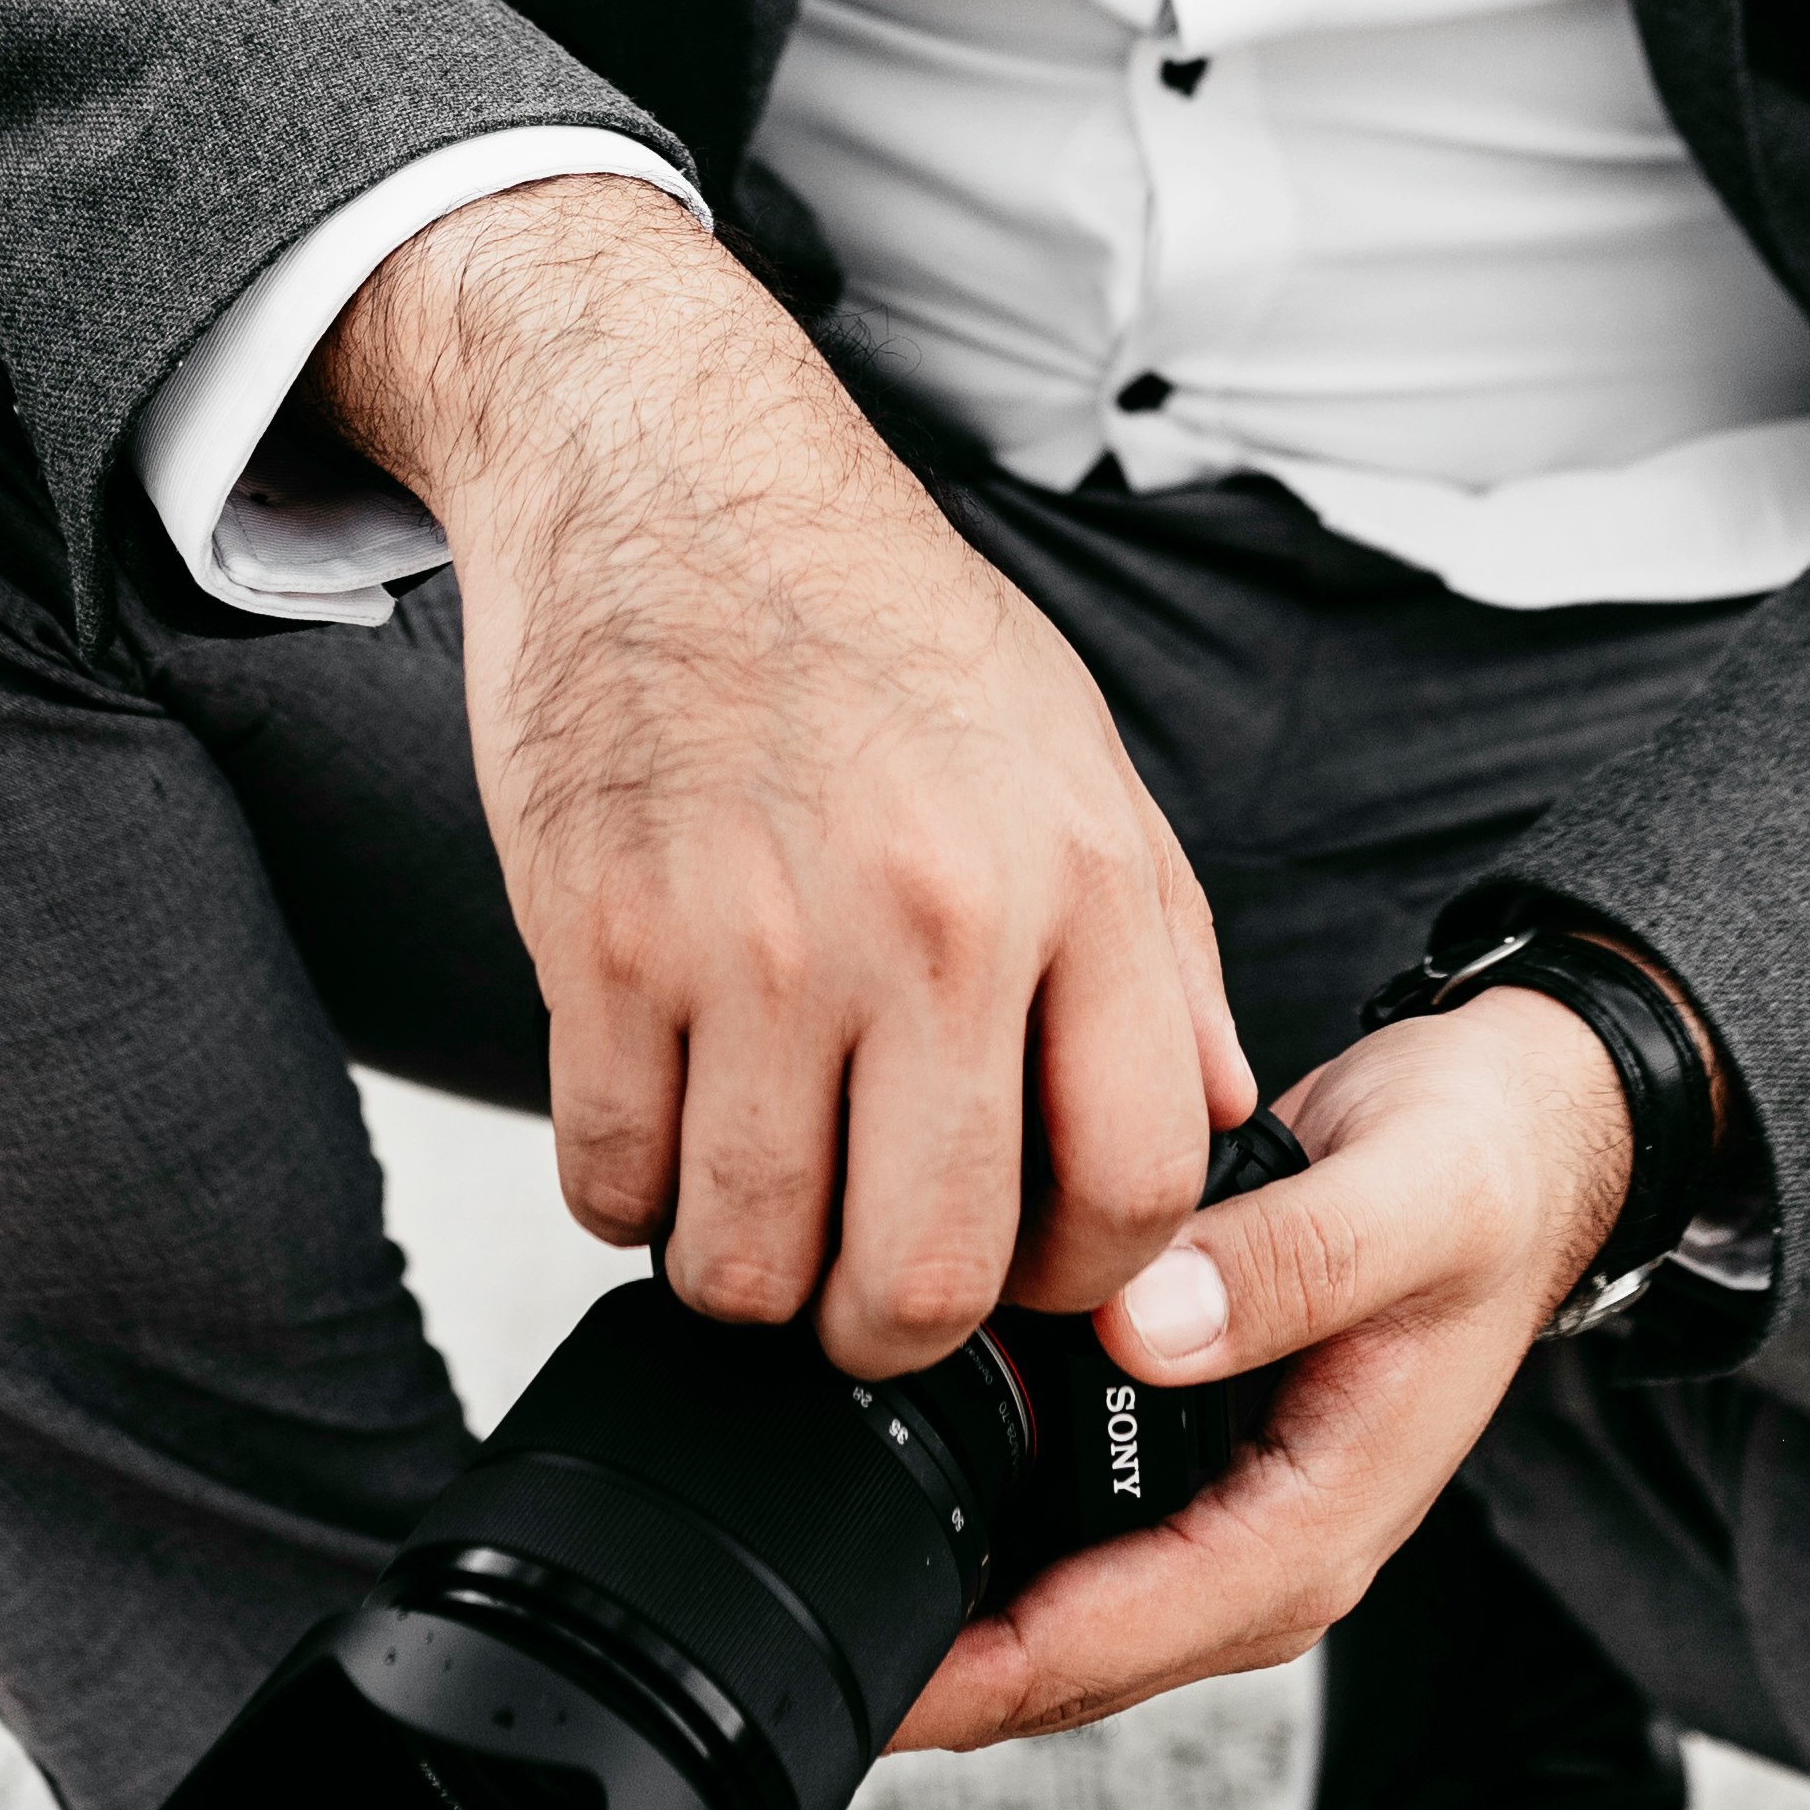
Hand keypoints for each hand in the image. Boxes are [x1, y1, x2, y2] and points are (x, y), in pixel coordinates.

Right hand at [315, 179, 1252, 1374]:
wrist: (672, 474)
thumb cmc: (876, 615)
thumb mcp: (1074, 754)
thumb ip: (1155, 951)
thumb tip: (1204, 1121)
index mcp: (1075, 879)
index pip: (1137, 1187)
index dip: (1084, 1280)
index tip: (1028, 1270)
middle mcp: (932, 921)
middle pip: (930, 1277)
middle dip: (895, 1335)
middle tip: (866, 1296)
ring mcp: (759, 942)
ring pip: (749, 1261)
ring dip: (748, 1278)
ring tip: (754, 1205)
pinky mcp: (606, 943)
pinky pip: (608, 1180)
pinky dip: (626, 1197)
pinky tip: (657, 1121)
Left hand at [885, 985, 1634, 1753]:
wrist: (1517, 1141)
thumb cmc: (1482, 1175)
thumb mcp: (1410, 1202)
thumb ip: (1286, 1267)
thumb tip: (1144, 1328)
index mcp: (1313, 1531)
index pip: (1108, 1648)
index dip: (969, 1674)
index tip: (857, 1660)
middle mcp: (1259, 1551)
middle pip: (1057, 1659)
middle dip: (927, 1655)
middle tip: (782, 1602)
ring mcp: (1220, 1516)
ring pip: (1049, 1606)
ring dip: (944, 1585)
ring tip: (809, 1530)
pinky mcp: (1188, 1462)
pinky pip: (1062, 1532)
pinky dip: (981, 1509)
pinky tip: (900, 1432)